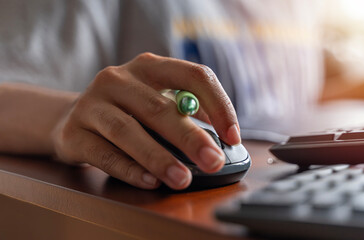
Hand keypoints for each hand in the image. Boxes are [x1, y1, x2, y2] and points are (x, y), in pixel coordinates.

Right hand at [50, 53, 240, 189]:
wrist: (73, 117)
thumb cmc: (128, 110)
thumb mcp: (156, 99)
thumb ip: (186, 110)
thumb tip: (223, 136)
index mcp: (149, 67)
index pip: (192, 75)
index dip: (217, 104)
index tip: (233, 135)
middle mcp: (118, 79)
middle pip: (160, 108)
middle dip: (190, 138)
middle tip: (213, 161)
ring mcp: (92, 104)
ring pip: (129, 132)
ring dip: (160, 158)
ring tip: (183, 179)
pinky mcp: (73, 133)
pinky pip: (105, 155)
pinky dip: (130, 170)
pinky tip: (151, 182)